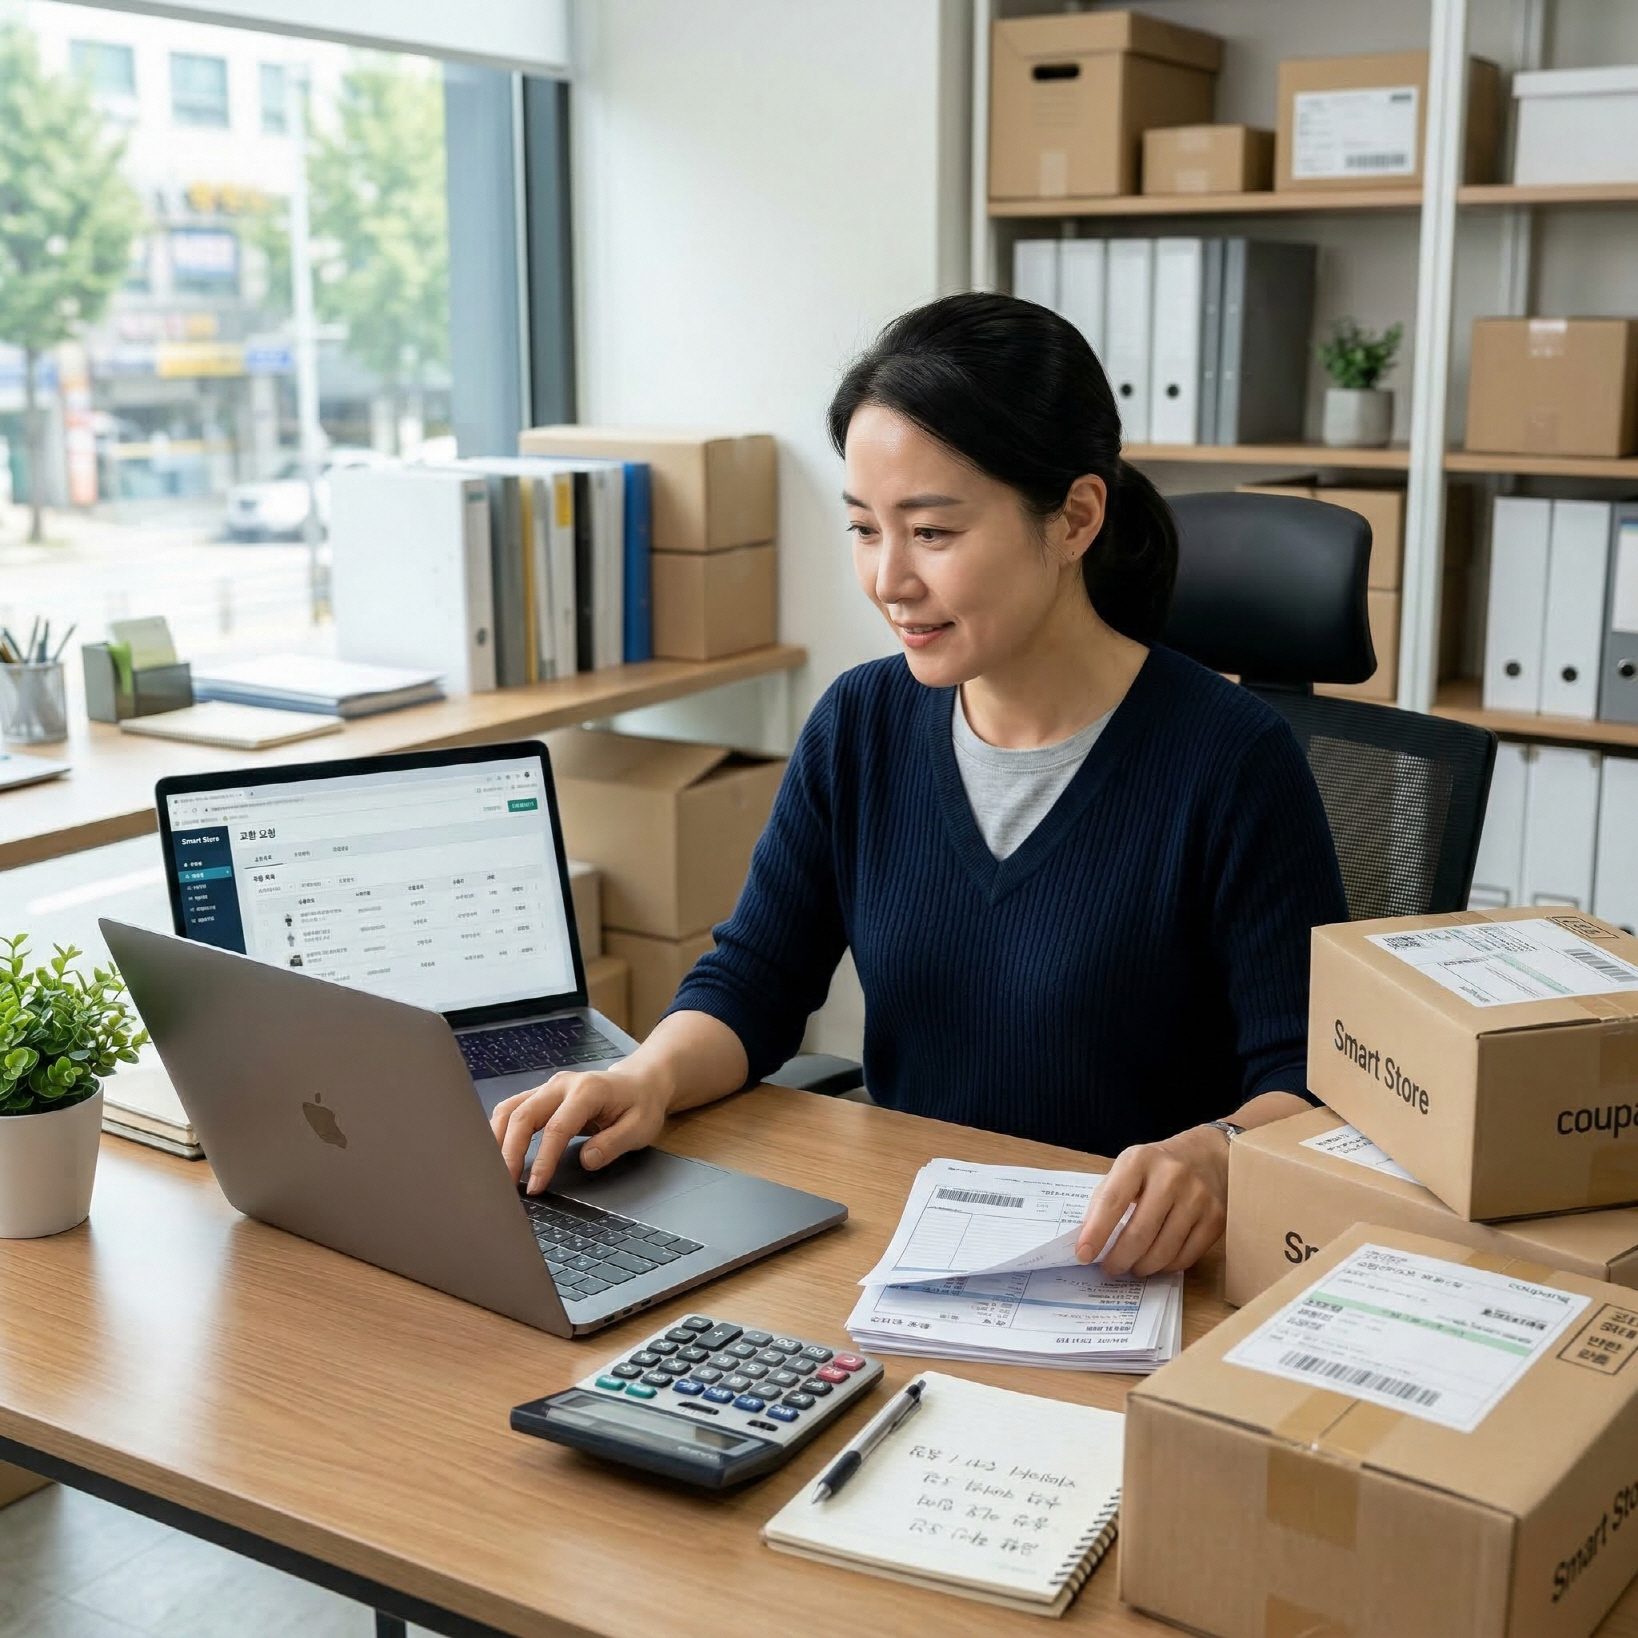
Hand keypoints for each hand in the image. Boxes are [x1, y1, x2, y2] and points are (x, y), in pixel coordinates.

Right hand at [490, 1066, 670, 1194]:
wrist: (639, 1082)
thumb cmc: (640, 1105)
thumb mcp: (640, 1127)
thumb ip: (614, 1143)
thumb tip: (586, 1160)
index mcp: (588, 1091)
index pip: (557, 1128)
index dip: (543, 1160)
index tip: (535, 1187)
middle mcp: (562, 1085)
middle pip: (523, 1115)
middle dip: (509, 1152)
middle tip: (505, 1185)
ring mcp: (548, 1087)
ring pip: (510, 1109)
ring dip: (497, 1140)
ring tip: (494, 1172)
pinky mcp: (541, 1095)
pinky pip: (512, 1109)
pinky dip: (500, 1131)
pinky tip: (496, 1153)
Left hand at [1073, 1126, 1229, 1277]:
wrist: (1208, 1156)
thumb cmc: (1157, 1168)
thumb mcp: (1128, 1169)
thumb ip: (1106, 1200)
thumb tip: (1087, 1241)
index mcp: (1139, 1160)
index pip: (1112, 1200)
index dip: (1096, 1232)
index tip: (1083, 1255)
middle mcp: (1171, 1176)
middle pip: (1140, 1232)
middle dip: (1120, 1259)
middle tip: (1110, 1269)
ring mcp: (1198, 1197)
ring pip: (1164, 1250)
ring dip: (1143, 1267)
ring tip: (1134, 1267)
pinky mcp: (1217, 1218)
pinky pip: (1186, 1256)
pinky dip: (1167, 1267)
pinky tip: (1158, 1262)